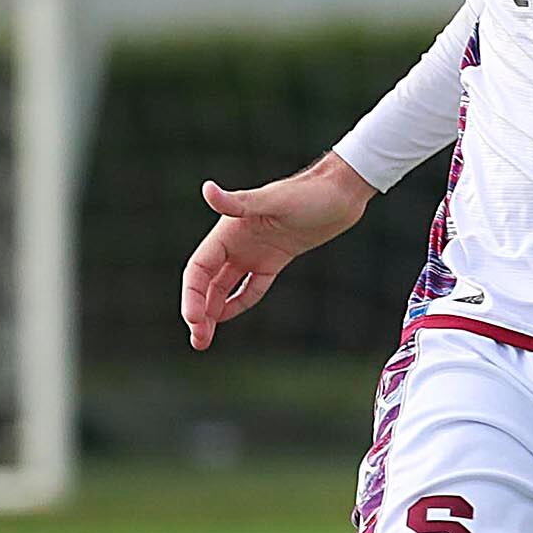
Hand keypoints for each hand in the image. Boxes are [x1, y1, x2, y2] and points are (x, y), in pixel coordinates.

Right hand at [180, 157, 369, 350]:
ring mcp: (255, 252)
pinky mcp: (274, 260)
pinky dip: (237, 303)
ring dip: (212, 312)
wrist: (340, 194)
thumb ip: (239, 202)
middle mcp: (236, 243)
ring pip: (224, 288)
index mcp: (228, 231)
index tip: (193, 320)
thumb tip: (207, 190)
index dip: (192, 295)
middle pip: (206, 283)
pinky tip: (226, 319)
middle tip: (198, 342)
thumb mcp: (273, 200)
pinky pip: (250, 287)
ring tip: (204, 340)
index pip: (198, 268)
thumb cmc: (308, 193)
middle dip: (198, 311)